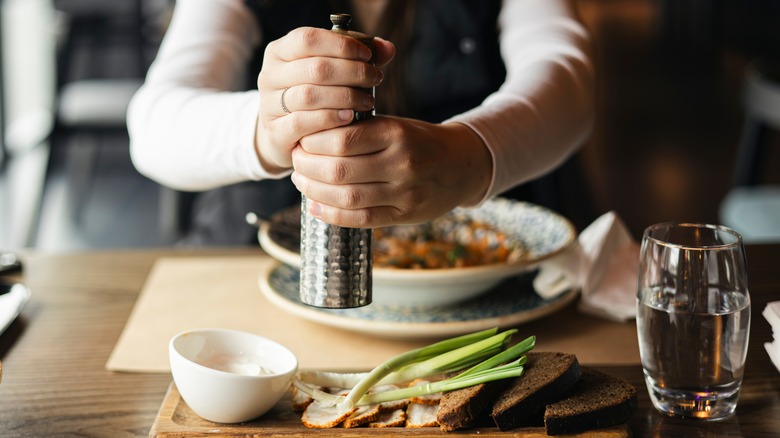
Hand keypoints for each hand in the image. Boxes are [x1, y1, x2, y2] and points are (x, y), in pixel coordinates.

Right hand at [254, 27, 394, 172]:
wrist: (284, 136)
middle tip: (376, 78)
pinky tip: (350, 118)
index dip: (341, 45)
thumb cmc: (313, 97)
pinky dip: (330, 118)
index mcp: (279, 52)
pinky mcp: (275, 132)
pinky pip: (303, 122)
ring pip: (309, 96)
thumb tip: (388, 48)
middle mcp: (269, 76)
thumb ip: (356, 58)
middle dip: (352, 72)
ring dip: (345, 97)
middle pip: (315, 68)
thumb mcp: (328, 73)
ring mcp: (268, 105)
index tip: (368, 55)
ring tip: (368, 101)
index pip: (308, 39)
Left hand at [290, 117, 492, 227]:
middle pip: (340, 169)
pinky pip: (361, 219)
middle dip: (307, 166)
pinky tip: (315, 206)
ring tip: (302, 181)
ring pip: (347, 197)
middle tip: (295, 160)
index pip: (342, 138)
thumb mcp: (395, 125)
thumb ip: (360, 131)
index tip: (300, 139)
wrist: (462, 165)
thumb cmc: (419, 141)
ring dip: (315, 191)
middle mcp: (402, 164)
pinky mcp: (405, 216)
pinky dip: (332, 215)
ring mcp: (405, 193)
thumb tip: (309, 138)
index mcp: (397, 134)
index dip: (313, 141)